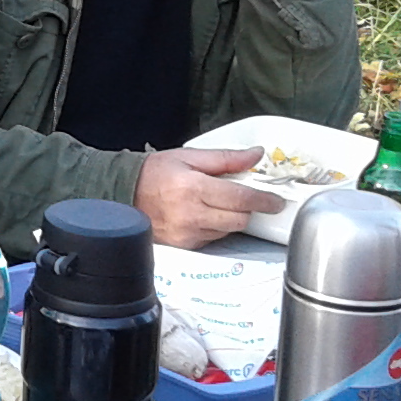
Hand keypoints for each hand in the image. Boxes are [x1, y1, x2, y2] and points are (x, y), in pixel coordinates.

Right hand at [136, 149, 283, 247]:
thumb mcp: (189, 156)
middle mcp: (192, 214)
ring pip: (228, 230)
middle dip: (248, 209)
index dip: (264, 200)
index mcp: (194, 188)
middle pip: (240, 219)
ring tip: (218, 203)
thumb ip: (226, 158)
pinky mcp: (185, 245)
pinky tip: (204, 215)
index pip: (241, 198)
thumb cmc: (154, 173)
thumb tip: (255, 155)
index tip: (276, 201)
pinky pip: (213, 238)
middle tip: (246, 198)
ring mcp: (187, 233)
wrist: (124, 193)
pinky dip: (216, 227)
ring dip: (231, 218)